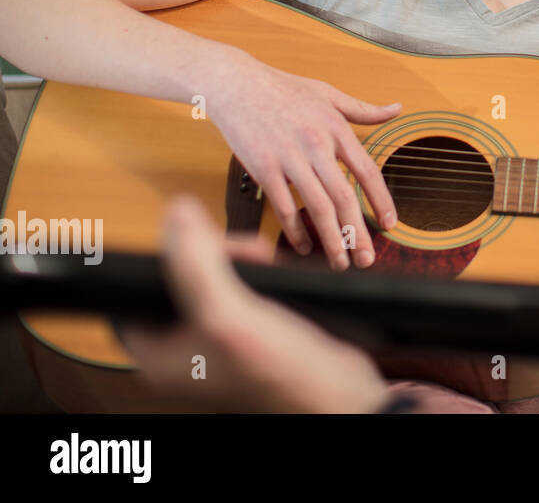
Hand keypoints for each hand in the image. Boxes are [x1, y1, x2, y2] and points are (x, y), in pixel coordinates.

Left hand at [117, 196, 390, 412]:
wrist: (338, 392)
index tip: (187, 241)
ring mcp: (217, 340)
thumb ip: (196, 264)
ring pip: (212, 281)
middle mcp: (183, 349)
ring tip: (262, 260)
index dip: (158, 261)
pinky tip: (274, 271)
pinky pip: (241, 289)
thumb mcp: (228, 314)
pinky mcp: (250, 332)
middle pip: (176, 280)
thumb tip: (176, 212)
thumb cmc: (281, 372)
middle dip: (208, 255)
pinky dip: (258, 272)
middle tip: (238, 250)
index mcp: (159, 356)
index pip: (132, 294)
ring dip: (237, 260)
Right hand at [206, 50, 400, 269]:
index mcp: (336, 129)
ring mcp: (289, 158)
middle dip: (358, 232)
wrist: (236, 83)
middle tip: (367, 259)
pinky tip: (304, 247)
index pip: (367, 171)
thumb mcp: (328, 93)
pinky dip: (295, 231)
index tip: (390, 225)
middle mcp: (316, 145)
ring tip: (340, 262)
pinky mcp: (263, 168)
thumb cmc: (283, 88)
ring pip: (317, 207)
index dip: (381, 201)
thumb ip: (364, 109)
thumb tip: (396, 110)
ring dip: (331, 239)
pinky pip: (283, 207)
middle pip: (344, 197)